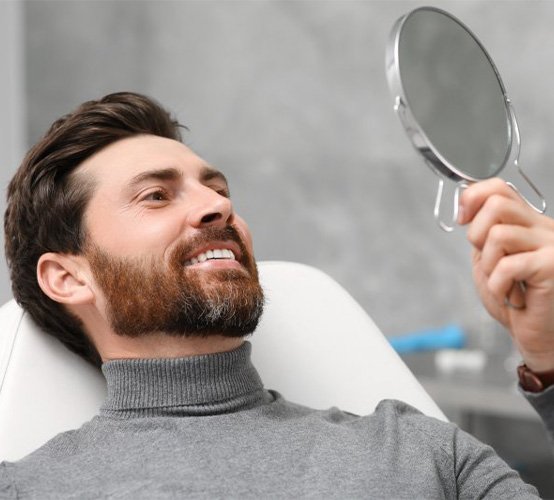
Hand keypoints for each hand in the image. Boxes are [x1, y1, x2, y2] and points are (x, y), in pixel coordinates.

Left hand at [459, 178, 553, 371]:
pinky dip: (499, 285)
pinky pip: (508, 265)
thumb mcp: (490, 260)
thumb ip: (483, 234)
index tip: (462, 219)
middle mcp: (544, 228)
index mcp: (528, 223)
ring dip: (489, 267)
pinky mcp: (553, 265)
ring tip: (503, 284)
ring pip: (498, 234)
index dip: (472, 198)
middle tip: (488, 262)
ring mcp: (552, 245)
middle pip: (496, 204)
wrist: (540, 337)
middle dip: (477, 235)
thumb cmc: (517, 301)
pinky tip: (513, 297)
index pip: (499, 188)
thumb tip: (466, 207)